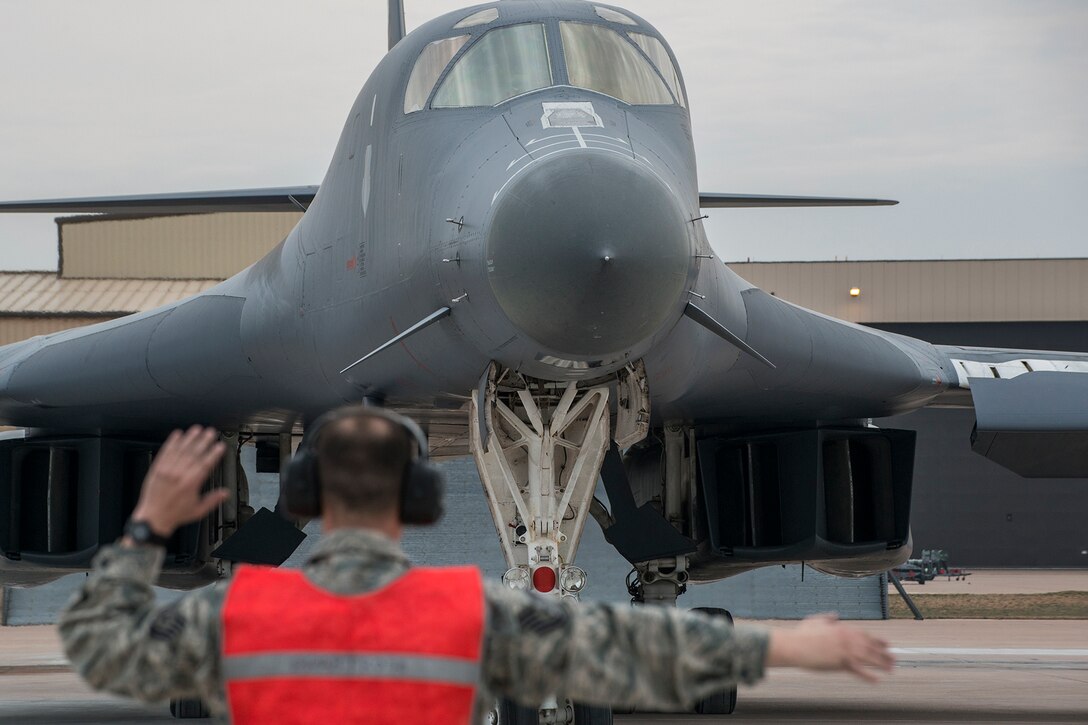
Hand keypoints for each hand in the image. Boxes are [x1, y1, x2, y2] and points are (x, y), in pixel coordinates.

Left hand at [128, 426, 228, 539]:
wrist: (153, 518)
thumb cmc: (175, 514)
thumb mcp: (198, 510)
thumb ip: (213, 500)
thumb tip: (225, 493)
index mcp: (190, 484)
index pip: (205, 464)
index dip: (213, 454)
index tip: (219, 446)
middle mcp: (178, 475)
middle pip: (194, 453)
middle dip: (203, 441)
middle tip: (211, 432)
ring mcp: (166, 471)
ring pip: (180, 450)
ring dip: (189, 438)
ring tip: (197, 429)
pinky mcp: (156, 469)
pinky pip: (165, 452)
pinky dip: (171, 442)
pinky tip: (177, 434)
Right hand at [766, 614, 894, 681]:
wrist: (795, 645)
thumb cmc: (802, 634)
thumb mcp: (815, 620)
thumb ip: (827, 618)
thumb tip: (835, 615)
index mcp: (842, 628)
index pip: (864, 634)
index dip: (877, 640)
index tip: (887, 644)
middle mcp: (847, 639)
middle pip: (870, 646)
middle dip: (884, 653)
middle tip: (894, 658)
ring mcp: (845, 651)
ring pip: (869, 658)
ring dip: (882, 664)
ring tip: (891, 669)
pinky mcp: (841, 663)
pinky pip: (859, 671)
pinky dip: (869, 676)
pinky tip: (877, 680)